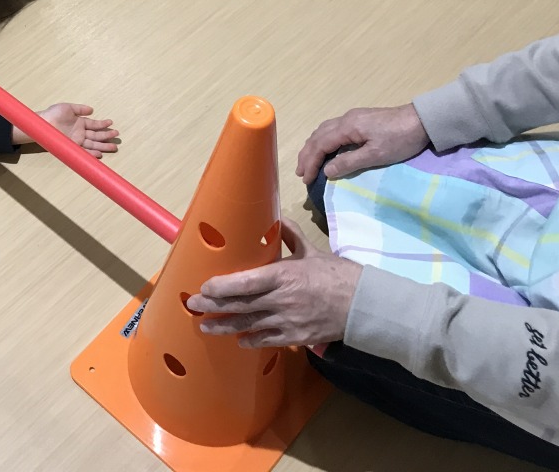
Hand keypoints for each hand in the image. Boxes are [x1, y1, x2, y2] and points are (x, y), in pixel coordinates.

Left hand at [17, 103, 119, 157]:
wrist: (42, 124)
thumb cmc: (53, 114)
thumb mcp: (68, 108)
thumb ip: (80, 109)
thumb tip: (92, 109)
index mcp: (80, 123)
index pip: (94, 124)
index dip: (103, 124)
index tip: (111, 122)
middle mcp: (80, 133)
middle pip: (96, 135)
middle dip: (107, 136)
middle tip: (117, 135)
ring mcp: (77, 140)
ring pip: (93, 144)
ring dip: (103, 146)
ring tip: (114, 146)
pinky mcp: (72, 147)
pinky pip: (84, 151)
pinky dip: (92, 153)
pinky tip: (100, 154)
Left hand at [187, 219, 361, 347]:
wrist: (365, 306)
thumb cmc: (339, 276)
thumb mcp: (312, 251)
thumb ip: (290, 236)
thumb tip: (277, 218)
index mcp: (283, 276)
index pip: (244, 282)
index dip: (221, 287)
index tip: (204, 286)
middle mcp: (281, 300)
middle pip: (240, 305)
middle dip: (213, 306)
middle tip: (194, 305)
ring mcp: (287, 321)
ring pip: (249, 325)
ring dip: (225, 326)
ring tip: (206, 327)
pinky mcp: (296, 337)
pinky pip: (267, 340)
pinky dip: (251, 340)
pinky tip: (239, 340)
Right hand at [295, 103, 429, 184]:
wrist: (422, 120)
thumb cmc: (400, 139)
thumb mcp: (376, 155)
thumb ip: (349, 162)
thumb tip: (327, 170)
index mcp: (346, 127)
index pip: (320, 145)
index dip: (311, 163)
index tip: (306, 179)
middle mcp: (345, 119)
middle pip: (317, 136)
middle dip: (307, 155)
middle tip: (300, 173)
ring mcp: (352, 117)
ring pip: (323, 131)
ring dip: (313, 147)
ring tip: (308, 162)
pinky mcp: (360, 119)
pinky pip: (332, 129)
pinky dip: (322, 140)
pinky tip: (326, 148)